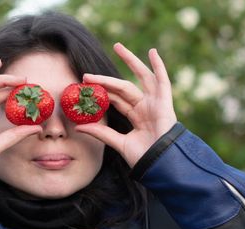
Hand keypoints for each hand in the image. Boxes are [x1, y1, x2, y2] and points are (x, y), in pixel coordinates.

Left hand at [75, 43, 176, 167]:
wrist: (161, 164)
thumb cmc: (144, 158)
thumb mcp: (118, 143)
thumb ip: (101, 133)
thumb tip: (79, 127)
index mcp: (135, 117)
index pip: (114, 99)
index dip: (100, 92)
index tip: (83, 87)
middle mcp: (144, 107)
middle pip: (123, 87)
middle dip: (105, 79)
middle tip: (87, 73)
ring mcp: (155, 103)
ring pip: (140, 78)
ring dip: (130, 61)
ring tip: (117, 47)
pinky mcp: (165, 102)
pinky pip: (163, 80)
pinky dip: (159, 66)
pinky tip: (152, 52)